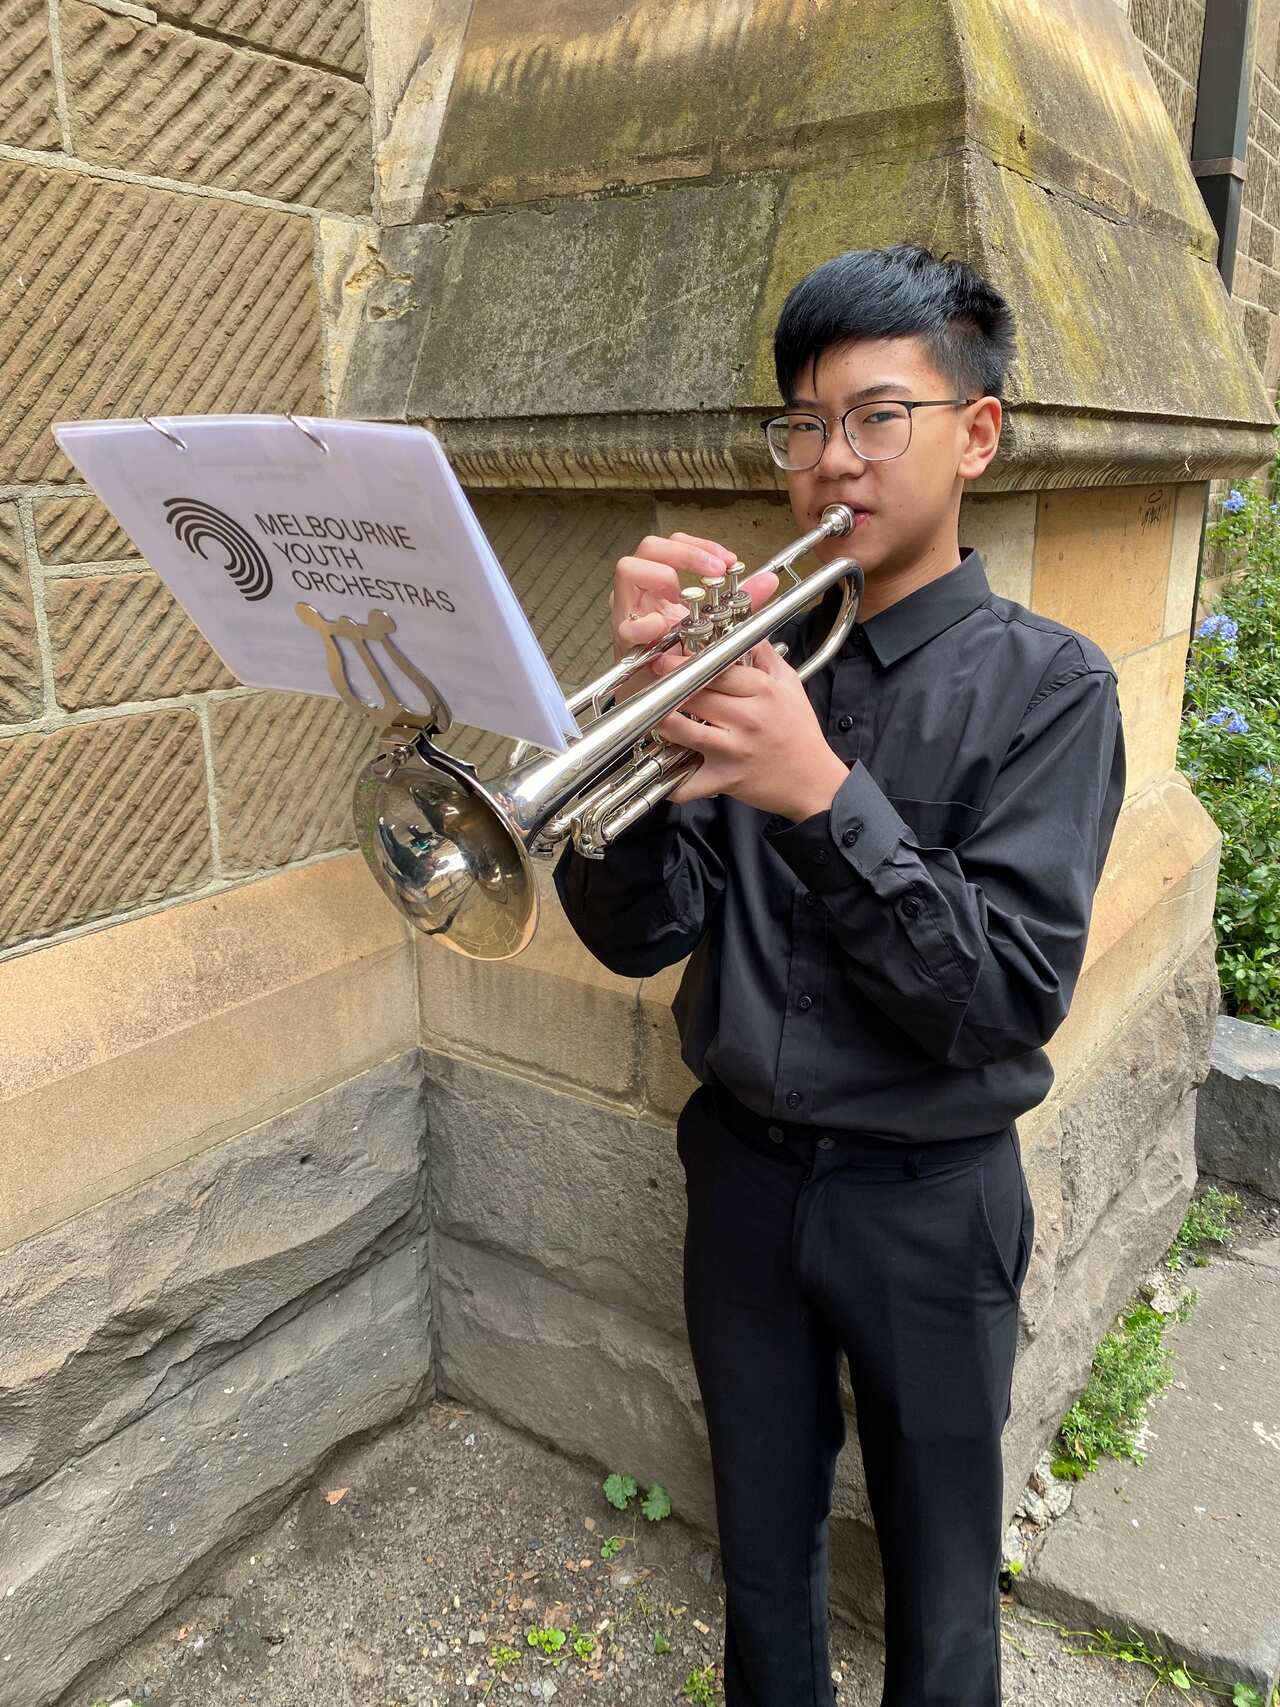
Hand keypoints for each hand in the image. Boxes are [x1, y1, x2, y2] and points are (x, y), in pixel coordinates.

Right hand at [608, 531, 777, 705]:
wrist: (658, 694)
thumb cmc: (679, 655)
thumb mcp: (713, 622)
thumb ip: (740, 600)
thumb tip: (770, 580)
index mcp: (661, 583)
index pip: (674, 543)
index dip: (700, 545)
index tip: (727, 561)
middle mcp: (641, 591)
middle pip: (649, 547)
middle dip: (685, 553)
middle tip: (715, 571)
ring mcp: (628, 611)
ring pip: (627, 570)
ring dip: (659, 574)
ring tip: (681, 591)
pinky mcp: (624, 641)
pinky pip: (626, 624)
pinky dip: (645, 624)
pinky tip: (664, 628)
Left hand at [651, 639, 850, 819]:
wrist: (814, 781)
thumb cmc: (799, 731)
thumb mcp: (790, 684)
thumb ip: (764, 655)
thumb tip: (741, 627)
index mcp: (764, 691)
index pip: (718, 666)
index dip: (687, 659)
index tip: (668, 654)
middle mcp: (747, 718)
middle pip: (694, 693)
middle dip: (667, 683)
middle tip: (652, 678)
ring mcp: (733, 750)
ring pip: (683, 730)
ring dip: (660, 721)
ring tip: (649, 714)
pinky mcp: (725, 779)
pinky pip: (689, 783)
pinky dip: (671, 782)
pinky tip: (660, 771)